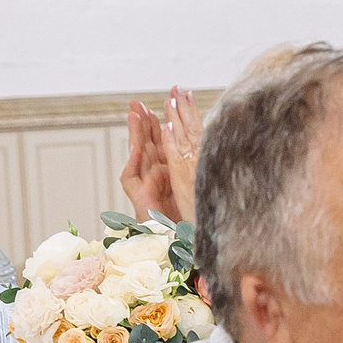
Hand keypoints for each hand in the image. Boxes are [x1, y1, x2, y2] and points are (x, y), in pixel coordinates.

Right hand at [123, 85, 204, 223]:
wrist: (177, 242)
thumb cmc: (187, 219)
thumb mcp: (195, 190)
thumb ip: (196, 171)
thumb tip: (209, 151)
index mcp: (170, 170)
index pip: (165, 141)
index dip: (165, 121)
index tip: (168, 100)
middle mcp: (157, 175)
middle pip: (149, 143)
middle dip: (144, 121)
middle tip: (138, 101)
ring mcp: (146, 186)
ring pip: (139, 154)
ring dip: (136, 133)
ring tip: (135, 113)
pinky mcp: (140, 198)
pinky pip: (134, 177)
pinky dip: (136, 160)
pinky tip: (137, 148)